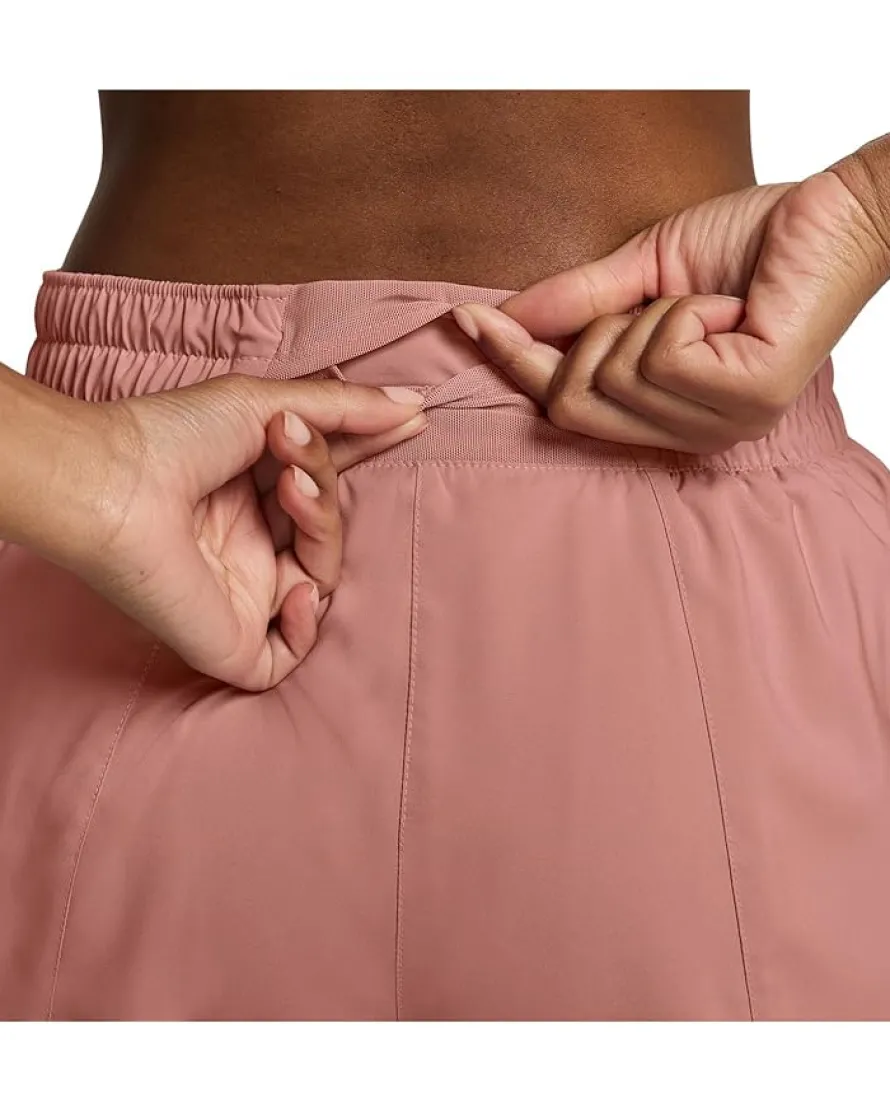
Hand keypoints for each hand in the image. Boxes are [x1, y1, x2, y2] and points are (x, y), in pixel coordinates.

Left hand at [9, 373, 425, 690]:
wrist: (111, 481)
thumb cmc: (171, 436)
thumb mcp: (268, 404)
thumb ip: (344, 410)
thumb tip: (414, 408)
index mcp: (251, 495)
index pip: (324, 484)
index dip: (362, 456)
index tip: (410, 423)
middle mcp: (248, 545)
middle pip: (328, 531)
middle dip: (327, 483)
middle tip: (293, 444)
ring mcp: (240, 595)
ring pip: (319, 580)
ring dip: (321, 526)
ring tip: (289, 486)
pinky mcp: (228, 641)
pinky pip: (289, 654)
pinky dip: (305, 624)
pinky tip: (294, 587)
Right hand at [452, 166, 889, 452]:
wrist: (833, 210)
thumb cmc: (751, 242)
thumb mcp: (643, 271)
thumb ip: (576, 302)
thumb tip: (504, 316)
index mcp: (662, 412)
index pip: (561, 403)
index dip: (512, 360)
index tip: (467, 318)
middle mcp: (689, 435)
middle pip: (570, 403)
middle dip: (589, 334)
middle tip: (649, 300)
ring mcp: (721, 426)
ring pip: (614, 377)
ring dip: (650, 314)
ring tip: (706, 302)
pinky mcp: (749, 400)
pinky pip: (661, 356)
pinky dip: (683, 310)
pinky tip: (730, 306)